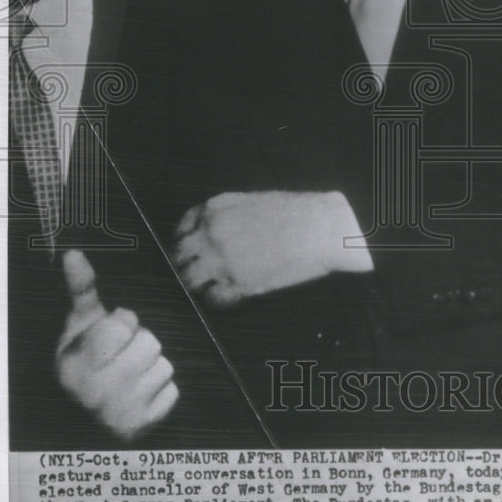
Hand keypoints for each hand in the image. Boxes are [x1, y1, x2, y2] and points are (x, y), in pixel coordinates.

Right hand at [56, 250, 178, 440]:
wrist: (83, 421)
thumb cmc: (84, 363)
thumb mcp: (78, 328)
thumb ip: (81, 291)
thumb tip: (73, 253)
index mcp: (76, 364)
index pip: (123, 323)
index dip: (121, 324)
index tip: (109, 337)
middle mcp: (96, 393)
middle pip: (149, 342)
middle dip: (138, 344)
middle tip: (120, 358)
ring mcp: (121, 414)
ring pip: (164, 365)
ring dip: (151, 367)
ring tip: (130, 377)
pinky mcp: (145, 428)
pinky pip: (172, 391)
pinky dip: (161, 392)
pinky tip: (140, 397)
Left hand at [172, 190, 372, 307]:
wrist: (321, 228)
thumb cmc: (296, 213)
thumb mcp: (253, 202)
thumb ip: (229, 215)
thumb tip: (217, 232)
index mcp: (215, 209)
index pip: (183, 228)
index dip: (186, 242)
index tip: (191, 250)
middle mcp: (212, 233)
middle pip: (180, 257)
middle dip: (187, 265)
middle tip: (199, 272)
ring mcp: (222, 259)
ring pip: (189, 280)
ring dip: (199, 284)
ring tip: (213, 286)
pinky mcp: (238, 283)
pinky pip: (213, 299)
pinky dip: (218, 299)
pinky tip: (230, 294)